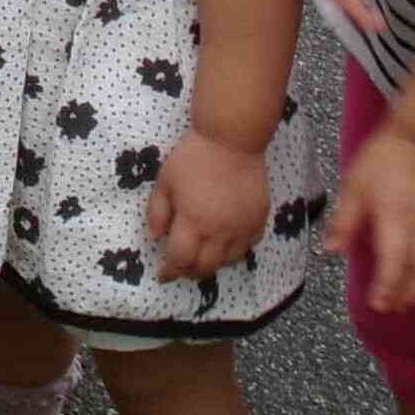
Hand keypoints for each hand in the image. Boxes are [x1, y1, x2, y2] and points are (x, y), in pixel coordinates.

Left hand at [147, 126, 270, 278]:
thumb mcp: (165, 182)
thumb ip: (157, 212)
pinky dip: (236, 252)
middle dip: (189, 272)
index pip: (180, 259)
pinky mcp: (259, 220)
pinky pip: (248, 246)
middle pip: (205, 267)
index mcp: (192, 222)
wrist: (232, 141)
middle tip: (181, 268)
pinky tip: (227, 246)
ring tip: (202, 259)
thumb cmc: (193, 158)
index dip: (169, 271)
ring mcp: (242, 228)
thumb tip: (155, 237)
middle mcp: (219, 231)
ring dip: (212, 265)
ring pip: (228, 261)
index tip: (163, 274)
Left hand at [334, 130, 414, 312]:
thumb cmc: (381, 161)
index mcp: (395, 216)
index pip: (395, 261)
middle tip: (394, 308)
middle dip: (412, 295)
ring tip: (412, 300)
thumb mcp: (353, 186)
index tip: (378, 305)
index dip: (388, 287)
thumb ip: (344, 221)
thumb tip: (332, 251)